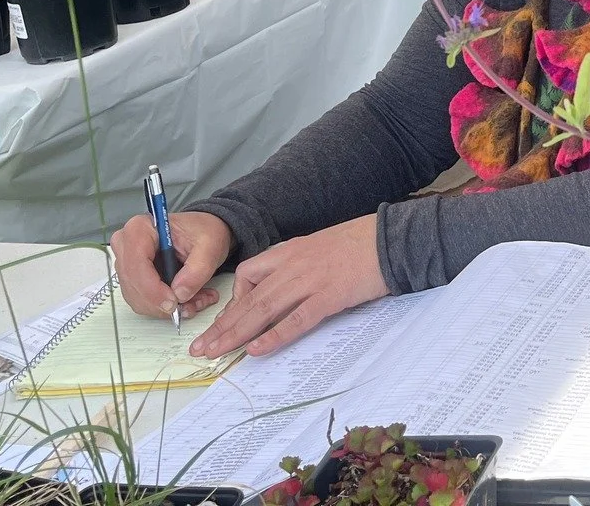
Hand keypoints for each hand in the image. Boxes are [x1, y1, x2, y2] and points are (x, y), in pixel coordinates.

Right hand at [112, 210, 231, 320]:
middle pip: (134, 286)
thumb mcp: (210, 245)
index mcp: (140, 228)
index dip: (152, 289)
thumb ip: (198, 269)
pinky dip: (165, 308)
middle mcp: (127, 246)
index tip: (173, 302)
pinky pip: (143, 303)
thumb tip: (180, 294)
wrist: (204, 233)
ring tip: (195, 300)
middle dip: (162, 302)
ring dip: (166, 308)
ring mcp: (127, 265)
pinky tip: (187, 300)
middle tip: (191, 304)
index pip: (136, 265)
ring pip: (138, 299)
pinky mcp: (133, 280)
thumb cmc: (203, 231)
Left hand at [189, 215, 386, 358]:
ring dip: (236, 334)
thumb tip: (283, 292)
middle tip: (200, 348)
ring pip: (263, 310)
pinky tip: (258, 350)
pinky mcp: (329, 296)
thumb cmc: (359, 243)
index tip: (225, 322)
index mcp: (291, 250)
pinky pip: (296, 319)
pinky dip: (275, 336)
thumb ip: (298, 266)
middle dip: (222, 326)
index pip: (249, 274)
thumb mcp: (320, 247)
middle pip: (249, 298)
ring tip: (216, 353)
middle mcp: (293, 265)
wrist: (389, 237)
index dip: (233, 301)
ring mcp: (310, 280)